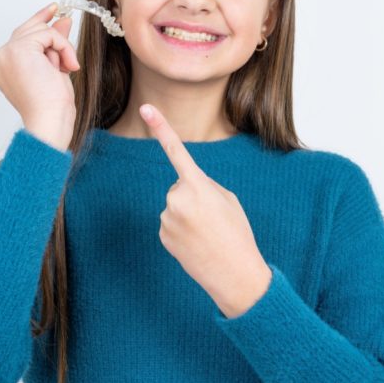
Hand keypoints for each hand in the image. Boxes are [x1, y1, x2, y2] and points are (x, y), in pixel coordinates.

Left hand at [139, 104, 272, 317]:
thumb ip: (203, 186)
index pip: (176, 150)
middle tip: (213, 219)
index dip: (161, 127)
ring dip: (188, 216)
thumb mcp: (227, 200)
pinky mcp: (162, 235)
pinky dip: (182, 230)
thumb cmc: (237, 233)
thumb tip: (181, 190)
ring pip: (174, 206)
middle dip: (193, 197)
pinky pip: (171, 223)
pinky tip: (196, 243)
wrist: (234, 274)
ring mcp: (166, 219)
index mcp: (197, 185)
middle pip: (179, 186)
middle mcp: (176, 199)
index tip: (146, 107)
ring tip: (207, 233)